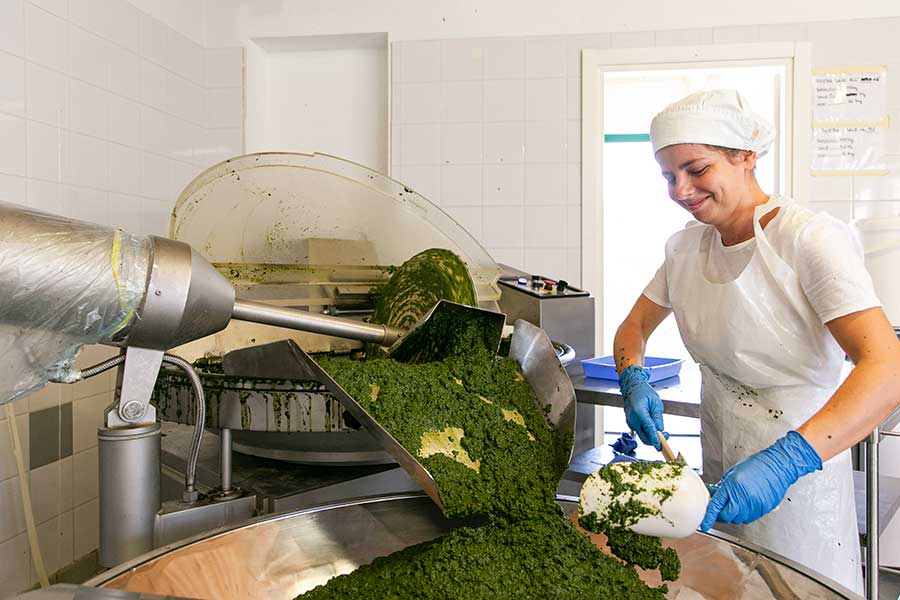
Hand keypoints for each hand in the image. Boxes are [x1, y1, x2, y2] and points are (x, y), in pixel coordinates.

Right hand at [619, 366, 664, 449]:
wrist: (631, 387)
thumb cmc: (644, 392)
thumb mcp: (656, 402)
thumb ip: (657, 417)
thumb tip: (660, 430)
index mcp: (639, 411)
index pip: (648, 428)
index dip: (655, 438)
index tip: (660, 446)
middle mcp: (632, 419)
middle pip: (644, 437)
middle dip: (655, 440)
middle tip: (666, 436)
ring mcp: (630, 422)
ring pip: (642, 436)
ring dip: (652, 436)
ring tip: (660, 429)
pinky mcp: (630, 424)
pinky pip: (640, 432)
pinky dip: (648, 432)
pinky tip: (653, 426)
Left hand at [700, 431, 821, 530]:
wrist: (777, 466)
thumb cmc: (756, 465)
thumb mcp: (733, 472)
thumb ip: (723, 487)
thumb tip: (715, 496)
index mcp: (732, 486)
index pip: (716, 506)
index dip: (709, 517)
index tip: (704, 524)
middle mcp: (743, 497)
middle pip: (727, 516)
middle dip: (721, 516)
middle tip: (720, 511)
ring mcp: (754, 505)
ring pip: (738, 519)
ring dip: (734, 515)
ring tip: (736, 503)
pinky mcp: (763, 509)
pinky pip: (750, 517)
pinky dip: (745, 514)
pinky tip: (746, 504)